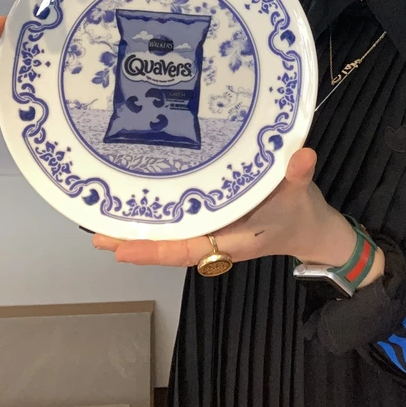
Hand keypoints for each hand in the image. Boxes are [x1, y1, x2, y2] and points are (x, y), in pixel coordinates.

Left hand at [93, 147, 357, 268]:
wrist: (310, 228)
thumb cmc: (300, 213)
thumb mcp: (300, 194)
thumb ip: (299, 175)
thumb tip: (302, 156)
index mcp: (232, 238)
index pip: (188, 248)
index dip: (156, 250)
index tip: (122, 250)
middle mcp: (214, 237)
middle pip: (169, 242)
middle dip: (133, 240)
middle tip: (95, 231)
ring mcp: (210, 227)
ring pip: (170, 231)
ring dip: (138, 227)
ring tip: (101, 219)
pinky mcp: (210, 215)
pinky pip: (179, 218)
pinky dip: (157, 212)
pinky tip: (134, 201)